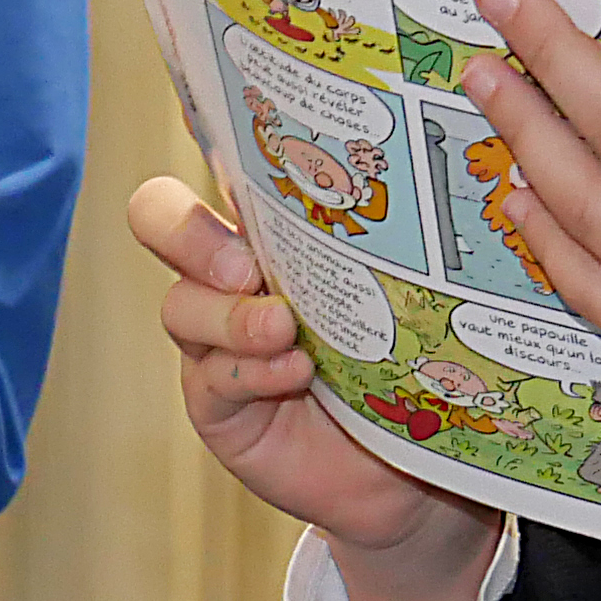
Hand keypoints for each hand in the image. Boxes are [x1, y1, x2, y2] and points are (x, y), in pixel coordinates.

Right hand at [127, 176, 505, 600]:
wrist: (414, 466)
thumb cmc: (412, 359)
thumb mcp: (404, 289)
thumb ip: (390, 244)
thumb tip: (441, 176)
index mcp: (273, 226)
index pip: (215, 161)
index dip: (203, 134)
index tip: (235, 144)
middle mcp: (229, 273)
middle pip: (159, 220)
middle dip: (187, 231)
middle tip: (244, 262)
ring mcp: (215, 339)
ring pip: (181, 305)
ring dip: (229, 315)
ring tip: (281, 328)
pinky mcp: (217, 402)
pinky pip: (211, 378)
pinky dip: (251, 371)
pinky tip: (292, 374)